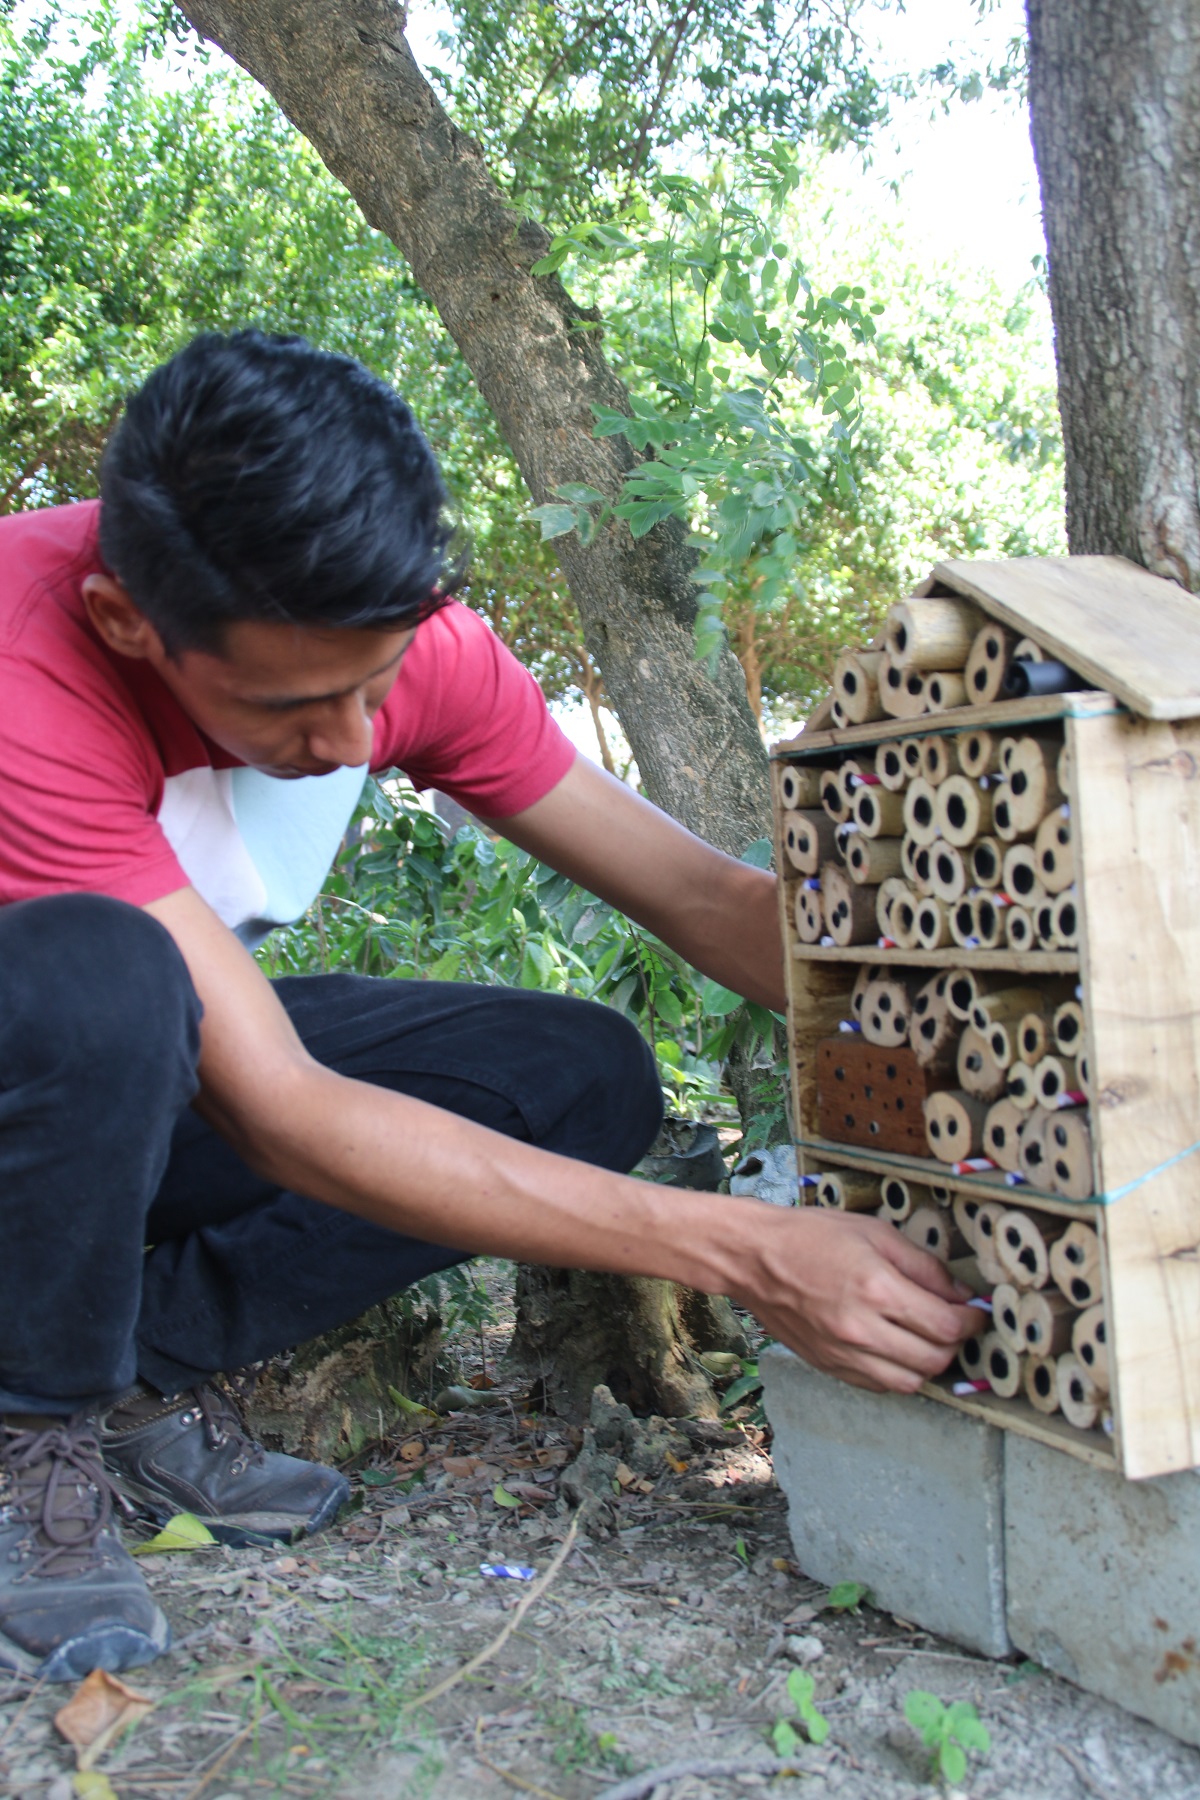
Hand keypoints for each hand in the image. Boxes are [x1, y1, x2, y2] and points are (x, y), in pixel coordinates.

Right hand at [724, 1205, 983, 1393]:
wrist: (753, 1257)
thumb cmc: (810, 1236)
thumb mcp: (874, 1232)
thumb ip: (922, 1265)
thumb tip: (960, 1292)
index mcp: (876, 1289)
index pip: (945, 1326)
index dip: (971, 1322)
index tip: (975, 1313)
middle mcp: (861, 1329)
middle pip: (934, 1360)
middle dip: (955, 1344)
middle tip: (954, 1324)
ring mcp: (843, 1353)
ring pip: (910, 1382)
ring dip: (928, 1364)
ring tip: (925, 1339)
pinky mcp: (829, 1365)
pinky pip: (879, 1386)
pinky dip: (897, 1373)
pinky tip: (895, 1349)